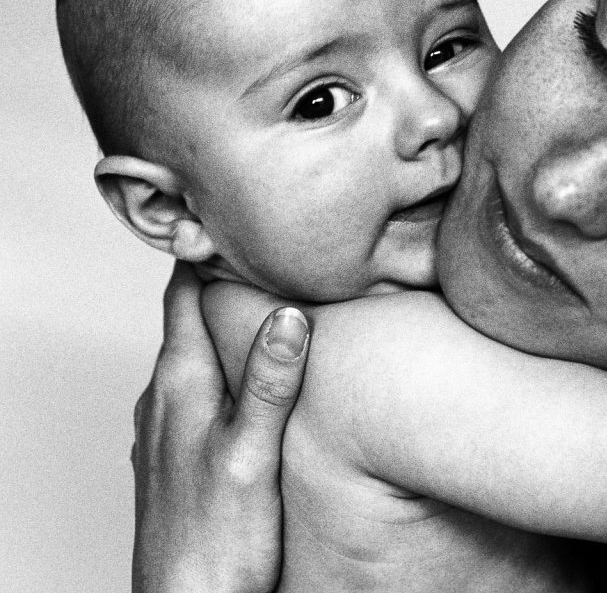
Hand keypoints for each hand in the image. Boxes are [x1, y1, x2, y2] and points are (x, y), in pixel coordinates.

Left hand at [132, 261, 308, 592]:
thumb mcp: (251, 456)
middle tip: (265, 244)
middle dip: (224, 279)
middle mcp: (164, 397)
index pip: (182, 293)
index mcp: (180, 384)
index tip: (233, 215)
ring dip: (225, 321)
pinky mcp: (178, 451)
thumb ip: (269, 383)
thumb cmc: (214, 546)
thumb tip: (287, 313)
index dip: (205, 250)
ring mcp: (167, 426)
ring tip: (267, 295)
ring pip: (195, 350)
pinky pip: (198, 384)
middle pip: (189, 315)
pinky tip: (252, 369)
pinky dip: (224, 359)